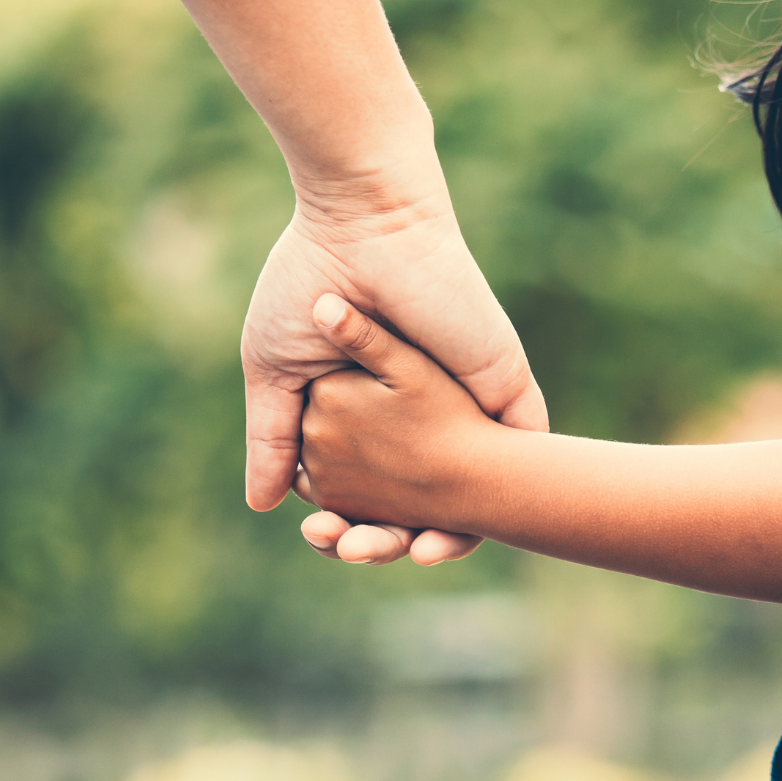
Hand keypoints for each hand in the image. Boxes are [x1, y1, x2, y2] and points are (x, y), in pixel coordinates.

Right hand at [242, 178, 545, 563]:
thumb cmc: (310, 285)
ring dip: (442, 537)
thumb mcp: (277, 373)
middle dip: (389, 540)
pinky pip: (520, 462)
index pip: (367, 489)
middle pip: (418, 504)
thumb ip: (273, 438)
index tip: (322, 538)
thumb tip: (262, 506)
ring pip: (470, 496)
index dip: (347, 523)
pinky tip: (460, 536)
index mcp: (371, 411)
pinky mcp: (505, 389)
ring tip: (407, 555)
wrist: (366, 226)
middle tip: (353, 552)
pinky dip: (498, 506)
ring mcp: (466, 406)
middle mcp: (423, 415)